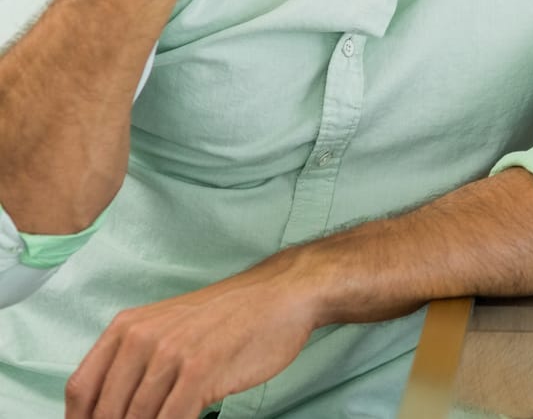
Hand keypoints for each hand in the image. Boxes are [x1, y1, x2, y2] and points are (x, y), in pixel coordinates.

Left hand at [64, 260, 319, 418]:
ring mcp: (171, 354)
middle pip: (107, 412)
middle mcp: (141, 338)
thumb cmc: (227, 318)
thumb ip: (135, 363)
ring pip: (139, 418)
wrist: (281, 295)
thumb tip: (111, 410)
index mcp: (126, 328)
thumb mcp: (168, 328)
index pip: (81, 390)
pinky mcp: (201, 369)